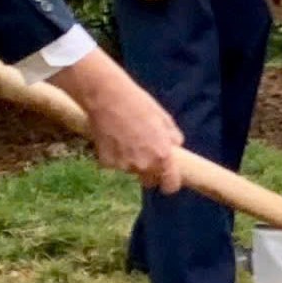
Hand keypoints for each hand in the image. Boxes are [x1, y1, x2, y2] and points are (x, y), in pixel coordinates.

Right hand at [54, 52, 184, 193]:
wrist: (106, 97)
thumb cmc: (138, 104)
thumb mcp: (163, 118)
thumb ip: (172, 137)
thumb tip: (175, 146)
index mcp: (162, 155)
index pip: (170, 185)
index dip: (169, 183)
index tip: (167, 179)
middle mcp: (144, 165)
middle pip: (149, 181)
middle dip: (149, 172)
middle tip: (144, 152)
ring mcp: (123, 166)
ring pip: (130, 171)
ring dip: (130, 161)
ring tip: (126, 137)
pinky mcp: (106, 163)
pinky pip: (114, 164)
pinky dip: (114, 156)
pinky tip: (113, 138)